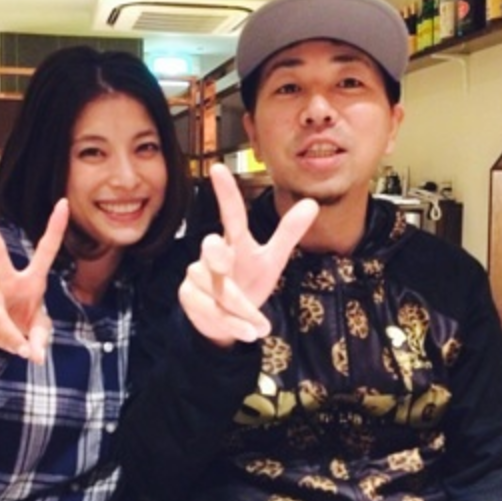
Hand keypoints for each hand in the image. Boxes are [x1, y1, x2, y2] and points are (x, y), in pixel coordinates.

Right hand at [0, 199, 68, 363]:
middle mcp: (7, 278)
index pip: (46, 250)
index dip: (56, 227)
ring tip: (9, 338)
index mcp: (32, 280)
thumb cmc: (24, 329)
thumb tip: (35, 355)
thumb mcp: (38, 335)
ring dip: (4, 334)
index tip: (64, 203)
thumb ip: (39, 343)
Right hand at [178, 164, 317, 345]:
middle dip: (219, 257)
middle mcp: (212, 255)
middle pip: (211, 247)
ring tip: (260, 325)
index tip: (217, 168)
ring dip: (241, 309)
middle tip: (228, 266)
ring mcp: (197, 275)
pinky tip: (248, 332)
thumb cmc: (250, 281)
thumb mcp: (272, 260)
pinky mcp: (189, 296)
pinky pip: (210, 309)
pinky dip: (233, 323)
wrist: (229, 321)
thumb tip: (313, 204)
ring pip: (216, 288)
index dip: (225, 193)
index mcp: (235, 242)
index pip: (231, 215)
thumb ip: (288, 234)